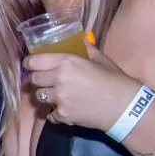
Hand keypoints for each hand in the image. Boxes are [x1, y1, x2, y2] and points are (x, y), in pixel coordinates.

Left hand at [19, 42, 143, 132]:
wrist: (124, 107)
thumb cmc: (114, 80)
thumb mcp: (100, 59)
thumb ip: (86, 49)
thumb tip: (80, 40)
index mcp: (66, 62)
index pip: (34, 62)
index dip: (30, 63)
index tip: (30, 65)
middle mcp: (59, 79)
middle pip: (34, 80)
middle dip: (38, 80)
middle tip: (46, 81)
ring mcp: (59, 98)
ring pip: (39, 97)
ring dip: (46, 96)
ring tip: (57, 95)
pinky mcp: (62, 115)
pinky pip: (50, 114)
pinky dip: (55, 113)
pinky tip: (66, 109)